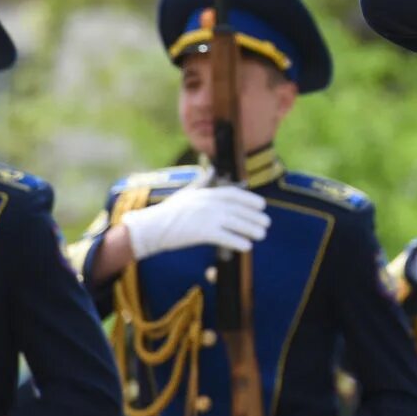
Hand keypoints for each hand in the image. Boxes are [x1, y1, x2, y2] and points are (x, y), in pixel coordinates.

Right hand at [124, 183, 269, 258]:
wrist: (150, 228)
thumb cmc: (168, 212)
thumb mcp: (187, 192)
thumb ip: (202, 182)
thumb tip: (211, 169)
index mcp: (207, 193)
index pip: (235, 194)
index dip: (250, 200)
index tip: (262, 205)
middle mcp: (209, 203)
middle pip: (239, 210)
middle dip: (255, 217)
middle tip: (266, 223)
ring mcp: (207, 217)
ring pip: (237, 223)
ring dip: (252, 229)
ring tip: (261, 235)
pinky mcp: (202, 233)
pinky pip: (226, 237)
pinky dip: (238, 242)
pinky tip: (247, 246)